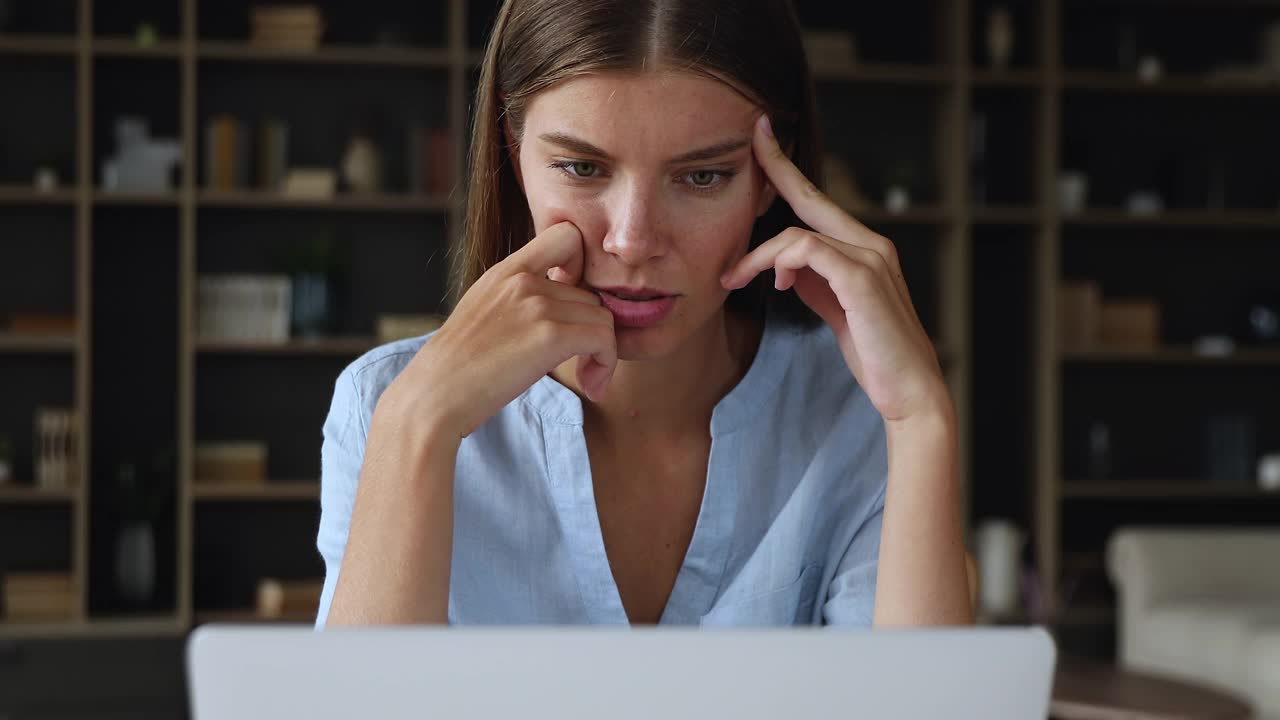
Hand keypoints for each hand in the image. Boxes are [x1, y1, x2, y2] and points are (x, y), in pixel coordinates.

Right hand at [384, 222, 616, 437]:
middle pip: (592, 294)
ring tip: (587, 378)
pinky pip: (604, 339)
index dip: (583, 267)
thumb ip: (517, 300)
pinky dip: (606, 364)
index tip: (573, 305)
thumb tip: (559, 312)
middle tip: (585, 363)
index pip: (566, 236)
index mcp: (506, 271)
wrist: (433, 396)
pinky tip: (591, 386)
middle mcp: (523, 281)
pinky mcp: (550, 335)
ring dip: (603, 351)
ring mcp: (537, 305)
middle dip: (593, 330)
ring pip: (604, 318)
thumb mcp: (483, 313)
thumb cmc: (457, 369)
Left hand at [722, 116, 947, 423]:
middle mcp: (870, 244)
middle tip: (752, 139)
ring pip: (798, 233)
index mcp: (864, 248)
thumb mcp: (836, 309)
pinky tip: (776, 282)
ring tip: (736, 278)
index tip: (764, 141)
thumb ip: (815, 282)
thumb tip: (783, 267)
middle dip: (778, 166)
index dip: (790, 170)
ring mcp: (870, 259)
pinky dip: (781, 261)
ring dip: (757, 255)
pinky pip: (808, 251)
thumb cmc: (874, 353)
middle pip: (812, 196)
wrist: (909, 390)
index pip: (819, 201)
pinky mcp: (862, 280)